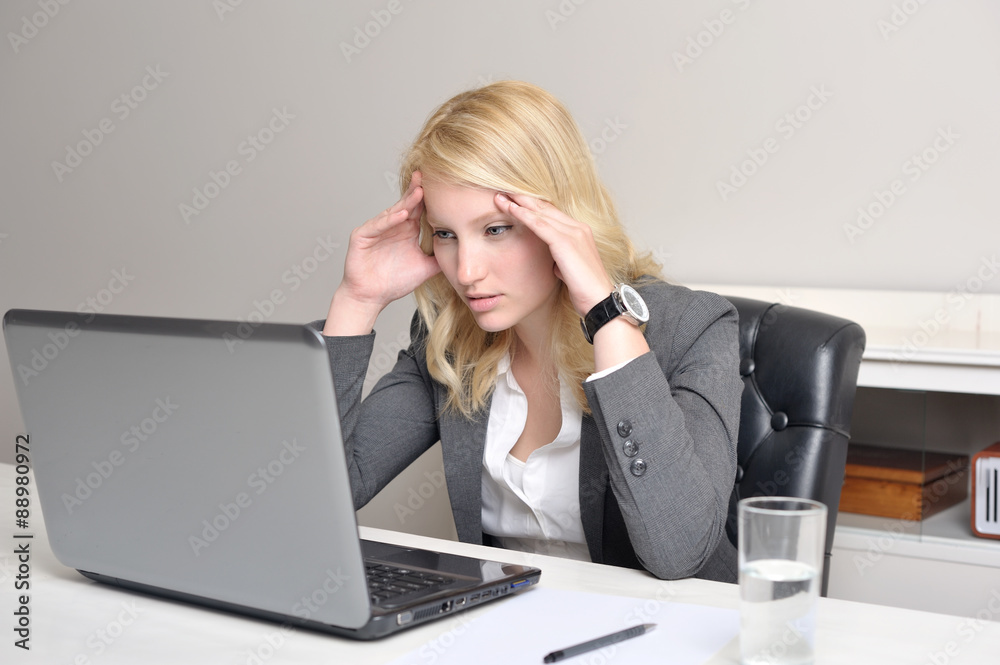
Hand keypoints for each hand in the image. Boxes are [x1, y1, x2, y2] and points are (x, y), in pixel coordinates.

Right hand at [325, 172, 440, 334]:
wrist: (371, 298)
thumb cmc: (393, 282)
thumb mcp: (425, 268)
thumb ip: (440, 258)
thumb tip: (463, 253)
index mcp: (406, 231)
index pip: (419, 210)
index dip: (428, 198)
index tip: (441, 185)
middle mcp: (392, 227)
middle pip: (406, 205)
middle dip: (416, 191)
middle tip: (427, 175)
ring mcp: (376, 230)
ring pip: (393, 212)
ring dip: (406, 203)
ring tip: (419, 192)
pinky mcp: (362, 236)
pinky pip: (376, 226)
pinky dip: (388, 220)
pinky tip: (400, 215)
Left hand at [494, 191, 612, 316]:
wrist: (599, 301)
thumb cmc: (585, 290)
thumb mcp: (569, 269)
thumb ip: (561, 260)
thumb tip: (553, 262)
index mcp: (580, 232)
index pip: (552, 214)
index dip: (533, 206)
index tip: (515, 201)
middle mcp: (578, 228)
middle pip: (545, 208)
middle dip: (523, 199)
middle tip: (504, 191)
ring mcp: (573, 233)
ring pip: (540, 212)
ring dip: (519, 204)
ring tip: (501, 197)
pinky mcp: (566, 242)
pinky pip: (540, 225)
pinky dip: (524, 216)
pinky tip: (511, 209)